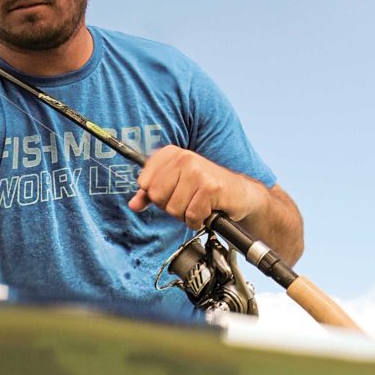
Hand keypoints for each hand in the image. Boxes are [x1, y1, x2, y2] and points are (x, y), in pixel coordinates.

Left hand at [128, 145, 266, 228]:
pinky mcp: (211, 188)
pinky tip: (206, 212)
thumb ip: (151, 194)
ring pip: (173, 208)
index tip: (171, 193)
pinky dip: (197, 221)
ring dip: (185, 214)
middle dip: (170, 206)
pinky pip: (191, 215)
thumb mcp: (175, 187)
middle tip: (187, 201)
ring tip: (198, 205)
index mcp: (172, 153)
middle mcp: (184, 158)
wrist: (240, 195)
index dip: (155, 195)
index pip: (144, 182)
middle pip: (157, 196)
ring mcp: (198, 172)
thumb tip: (133, 204)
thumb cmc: (206, 190)